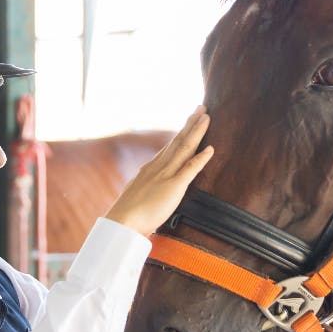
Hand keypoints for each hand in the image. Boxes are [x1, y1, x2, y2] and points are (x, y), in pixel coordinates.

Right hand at [105, 107, 213, 235]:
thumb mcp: (138, 196)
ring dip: (197, 132)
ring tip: (206, 117)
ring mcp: (166, 175)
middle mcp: (158, 167)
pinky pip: (190, 169)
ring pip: (184, 148)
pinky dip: (201, 158)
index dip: (181, 133)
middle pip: (178, 141)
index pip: (169, 147)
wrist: (121, 222)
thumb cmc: (129, 216)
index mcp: (150, 169)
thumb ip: (147, 189)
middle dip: (190, 124)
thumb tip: (150, 189)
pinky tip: (210, 149)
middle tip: (201, 109)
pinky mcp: (173, 187)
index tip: (189, 122)